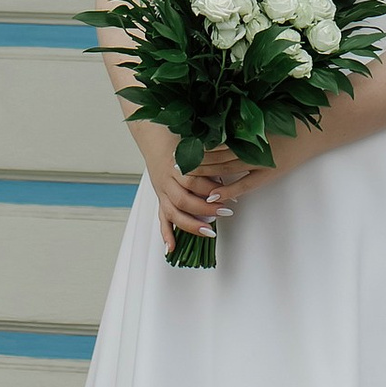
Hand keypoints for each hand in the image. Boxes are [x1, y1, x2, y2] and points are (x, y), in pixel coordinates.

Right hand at [135, 127, 245, 256]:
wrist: (154, 137)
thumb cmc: (179, 141)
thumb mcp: (195, 146)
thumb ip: (209, 161)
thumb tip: (229, 175)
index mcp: (176, 166)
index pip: (195, 181)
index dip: (213, 189)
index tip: (230, 195)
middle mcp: (167, 181)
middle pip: (185, 199)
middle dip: (206, 209)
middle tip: (225, 212)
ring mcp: (162, 191)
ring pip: (173, 212)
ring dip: (191, 225)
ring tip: (210, 232)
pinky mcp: (159, 198)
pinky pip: (162, 219)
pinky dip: (166, 234)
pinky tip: (171, 249)